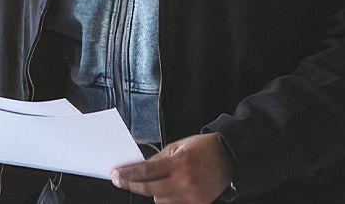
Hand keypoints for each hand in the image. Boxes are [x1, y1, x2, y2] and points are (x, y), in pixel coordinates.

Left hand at [110, 132, 234, 203]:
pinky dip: (166, 198)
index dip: (127, 175)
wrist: (229, 158)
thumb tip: (138, 169)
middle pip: (149, 190)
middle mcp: (185, 182)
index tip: (115, 175)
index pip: (146, 172)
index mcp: (179, 163)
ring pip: (160, 200)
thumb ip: (157, 159)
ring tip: (159, 180)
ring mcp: (191, 196)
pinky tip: (168, 189)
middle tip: (120, 180)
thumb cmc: (203, 149)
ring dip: (153, 192)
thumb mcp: (177, 147)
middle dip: (132, 185)